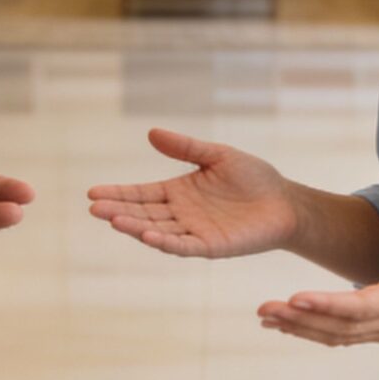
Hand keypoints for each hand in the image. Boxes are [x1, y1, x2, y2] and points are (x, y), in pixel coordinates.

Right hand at [87, 128, 300, 257]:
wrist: (285, 203)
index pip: (141, 193)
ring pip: (157, 230)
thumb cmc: (254, 179)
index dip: (118, 194)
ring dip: (135, 227)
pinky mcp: (210, 247)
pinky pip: (183, 246)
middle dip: (117, 210)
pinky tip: (147, 236)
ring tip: (113, 220)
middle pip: (142, 213)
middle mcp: (180, 214)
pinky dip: (165, 242)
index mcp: (178, 191)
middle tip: (93, 208)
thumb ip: (186, 148)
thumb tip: (151, 133)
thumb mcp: (217, 156)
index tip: (92, 193)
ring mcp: (193, 232)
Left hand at [258, 216, 378, 345]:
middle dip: (300, 319)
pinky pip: (344, 335)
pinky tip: (289, 324)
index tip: (295, 299)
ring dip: (301, 328)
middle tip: (263, 310)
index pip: (362, 306)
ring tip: (265, 318)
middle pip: (341, 325)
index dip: (327, 305)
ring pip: (338, 335)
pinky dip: (314, 331)